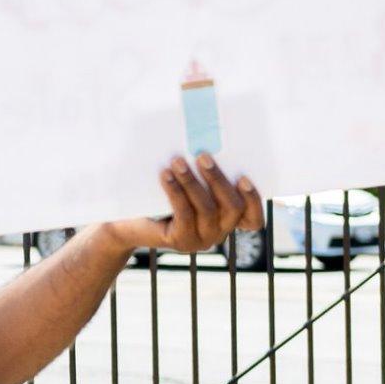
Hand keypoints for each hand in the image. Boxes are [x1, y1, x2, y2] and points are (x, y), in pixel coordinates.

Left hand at [108, 154, 264, 255]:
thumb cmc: (162, 196)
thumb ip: (203, 172)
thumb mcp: (189, 182)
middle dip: (218, 179)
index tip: (244, 177)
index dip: (254, 200)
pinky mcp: (181, 241)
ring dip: (192, 182)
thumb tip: (206, 142)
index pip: (253, 219)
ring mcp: (202, 239)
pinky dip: (176, 191)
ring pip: (207, 209)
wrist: (131, 222)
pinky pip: (184, 213)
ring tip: (178, 161)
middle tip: (203, 156)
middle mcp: (219, 231)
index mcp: (228, 218)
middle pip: (232, 208)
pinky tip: (166, 175)